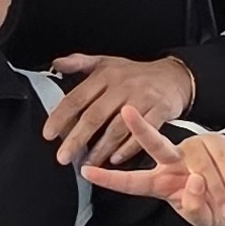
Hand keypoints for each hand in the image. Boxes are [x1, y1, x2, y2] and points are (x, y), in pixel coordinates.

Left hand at [40, 53, 198, 166]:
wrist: (175, 76)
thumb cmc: (136, 74)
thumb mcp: (107, 62)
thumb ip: (80, 63)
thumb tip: (56, 64)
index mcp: (105, 75)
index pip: (77, 97)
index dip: (61, 117)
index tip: (49, 134)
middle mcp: (122, 86)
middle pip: (94, 116)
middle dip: (76, 139)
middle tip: (63, 156)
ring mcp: (142, 99)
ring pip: (117, 128)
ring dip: (100, 149)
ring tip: (88, 164)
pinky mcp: (160, 111)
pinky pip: (142, 134)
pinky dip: (128, 148)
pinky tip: (115, 159)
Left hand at [83, 121, 224, 225]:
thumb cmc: (217, 208)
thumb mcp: (202, 219)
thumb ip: (193, 207)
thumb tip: (193, 180)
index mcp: (162, 182)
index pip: (132, 181)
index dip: (110, 178)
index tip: (86, 170)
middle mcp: (174, 160)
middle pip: (154, 142)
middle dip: (140, 127)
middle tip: (125, 110)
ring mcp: (196, 148)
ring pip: (201, 167)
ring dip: (217, 191)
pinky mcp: (218, 142)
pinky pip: (222, 162)